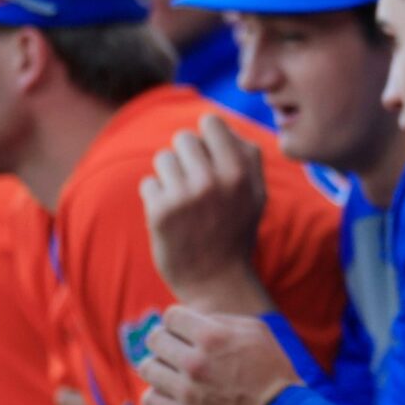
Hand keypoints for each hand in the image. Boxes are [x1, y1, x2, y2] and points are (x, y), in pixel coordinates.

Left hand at [141, 114, 266, 305]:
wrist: (216, 282)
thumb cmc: (235, 233)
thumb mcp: (256, 194)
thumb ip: (247, 156)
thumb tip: (220, 126)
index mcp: (239, 171)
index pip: (210, 122)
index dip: (206, 137)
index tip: (207, 158)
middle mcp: (212, 180)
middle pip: (183, 138)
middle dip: (185, 158)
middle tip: (194, 186)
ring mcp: (184, 196)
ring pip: (163, 159)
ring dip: (169, 177)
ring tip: (183, 202)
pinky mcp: (160, 212)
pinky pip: (148, 183)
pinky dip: (155, 198)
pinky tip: (171, 218)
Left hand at [141, 306, 298, 404]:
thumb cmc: (271, 368)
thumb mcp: (254, 329)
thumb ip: (219, 319)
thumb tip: (190, 319)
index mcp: (212, 335)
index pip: (170, 316)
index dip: (178, 320)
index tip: (185, 330)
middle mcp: (194, 362)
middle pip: (154, 339)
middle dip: (164, 339)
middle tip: (176, 348)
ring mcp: (186, 391)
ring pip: (148, 368)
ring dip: (159, 365)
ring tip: (172, 370)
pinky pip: (149, 399)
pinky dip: (157, 393)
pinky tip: (171, 392)